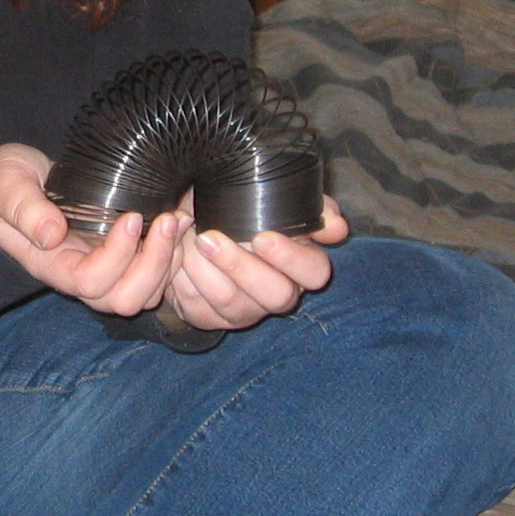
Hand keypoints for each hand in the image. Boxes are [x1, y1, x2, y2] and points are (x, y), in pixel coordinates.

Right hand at [0, 143, 190, 318]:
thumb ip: (23, 208)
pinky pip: (157, 275)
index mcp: (51, 265)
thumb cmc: (6, 181)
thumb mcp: (5, 185)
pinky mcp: (122, 257)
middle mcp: (80, 276)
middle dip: (153, 265)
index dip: (117, 255)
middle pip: (124, 299)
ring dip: (168, 260)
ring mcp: (104, 269)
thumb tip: (51, 235)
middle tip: (166, 220)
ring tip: (177, 218)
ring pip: (146, 294)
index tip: (132, 217)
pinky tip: (180, 219)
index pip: (89, 281)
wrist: (14, 179)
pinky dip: (174, 254)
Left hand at [165, 196, 346, 331]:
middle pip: (276, 295)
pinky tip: (177, 254)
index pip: (315, 273)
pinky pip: (198, 308)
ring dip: (204, 268)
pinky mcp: (212, 319)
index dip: (291, 258)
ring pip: (231, 301)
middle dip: (240, 266)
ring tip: (189, 238)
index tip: (262, 237)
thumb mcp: (272, 197)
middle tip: (210, 237)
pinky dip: (182, 278)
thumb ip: (310, 205)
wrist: (195, 223)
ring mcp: (246, 311)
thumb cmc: (240, 208)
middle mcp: (278, 294)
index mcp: (302, 265)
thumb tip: (337, 226)